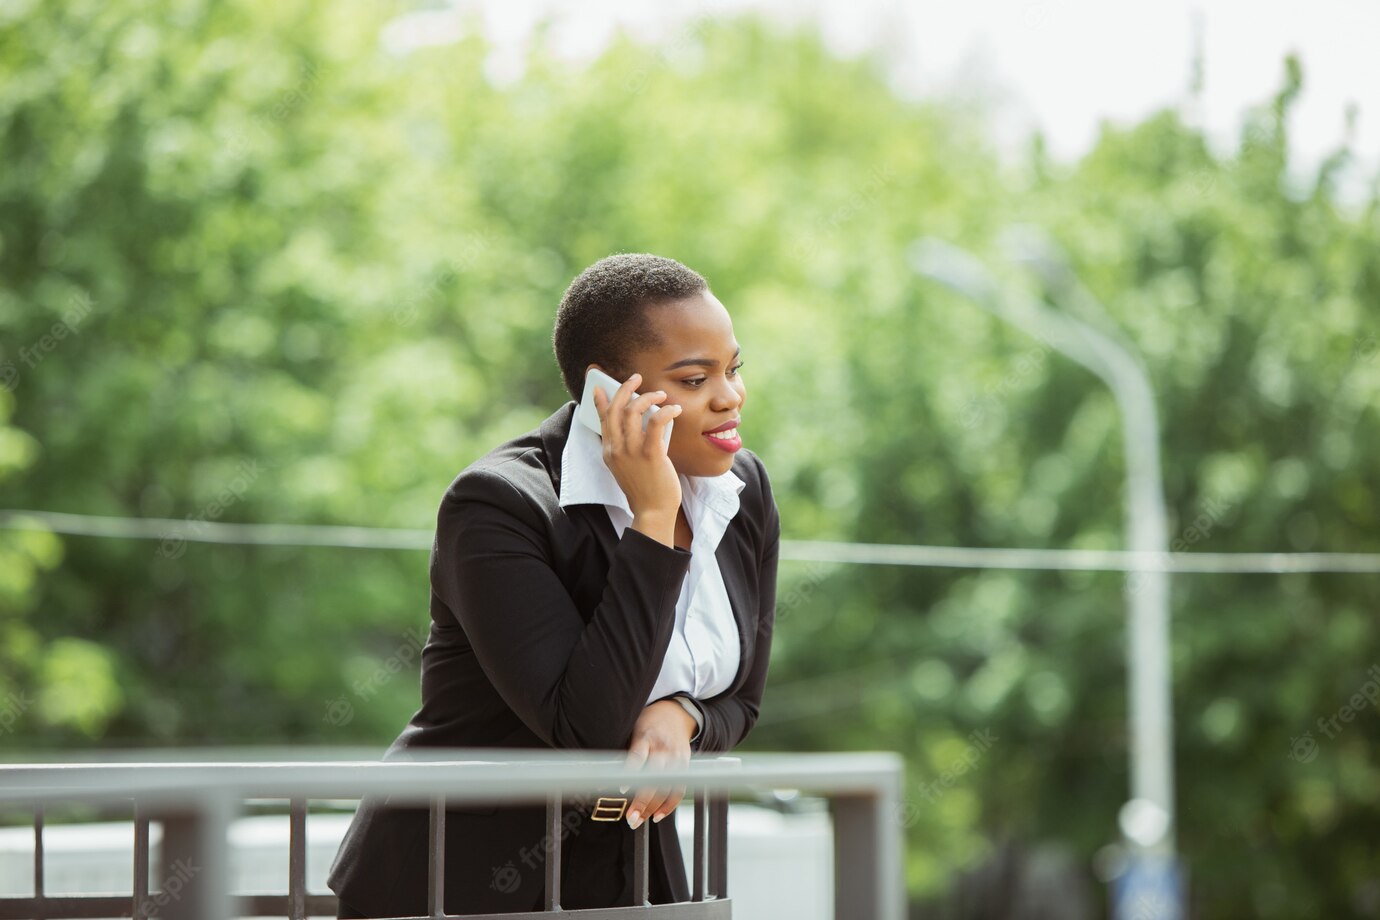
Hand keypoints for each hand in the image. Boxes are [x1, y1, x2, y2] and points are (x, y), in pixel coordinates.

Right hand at [592, 371, 681, 523]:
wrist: (652, 511)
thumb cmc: (644, 488)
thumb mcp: (625, 466)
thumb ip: (624, 445)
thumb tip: (634, 423)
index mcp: (608, 451)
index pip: (602, 418)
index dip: (601, 399)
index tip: (600, 385)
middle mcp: (616, 448)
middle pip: (616, 408)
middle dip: (625, 388)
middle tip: (636, 378)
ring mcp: (631, 451)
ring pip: (634, 411)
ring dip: (648, 397)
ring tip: (660, 395)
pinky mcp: (650, 454)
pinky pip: (657, 422)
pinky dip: (666, 411)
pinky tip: (674, 409)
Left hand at [621, 699, 696, 828]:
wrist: (675, 713)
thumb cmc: (648, 722)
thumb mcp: (633, 728)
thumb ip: (625, 749)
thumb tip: (603, 774)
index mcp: (646, 736)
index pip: (638, 755)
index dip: (631, 772)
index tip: (623, 789)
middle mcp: (663, 748)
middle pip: (654, 778)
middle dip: (642, 801)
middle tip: (630, 818)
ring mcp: (675, 757)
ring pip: (666, 787)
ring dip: (653, 808)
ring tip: (638, 820)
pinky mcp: (684, 765)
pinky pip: (679, 789)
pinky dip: (669, 805)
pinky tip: (657, 816)